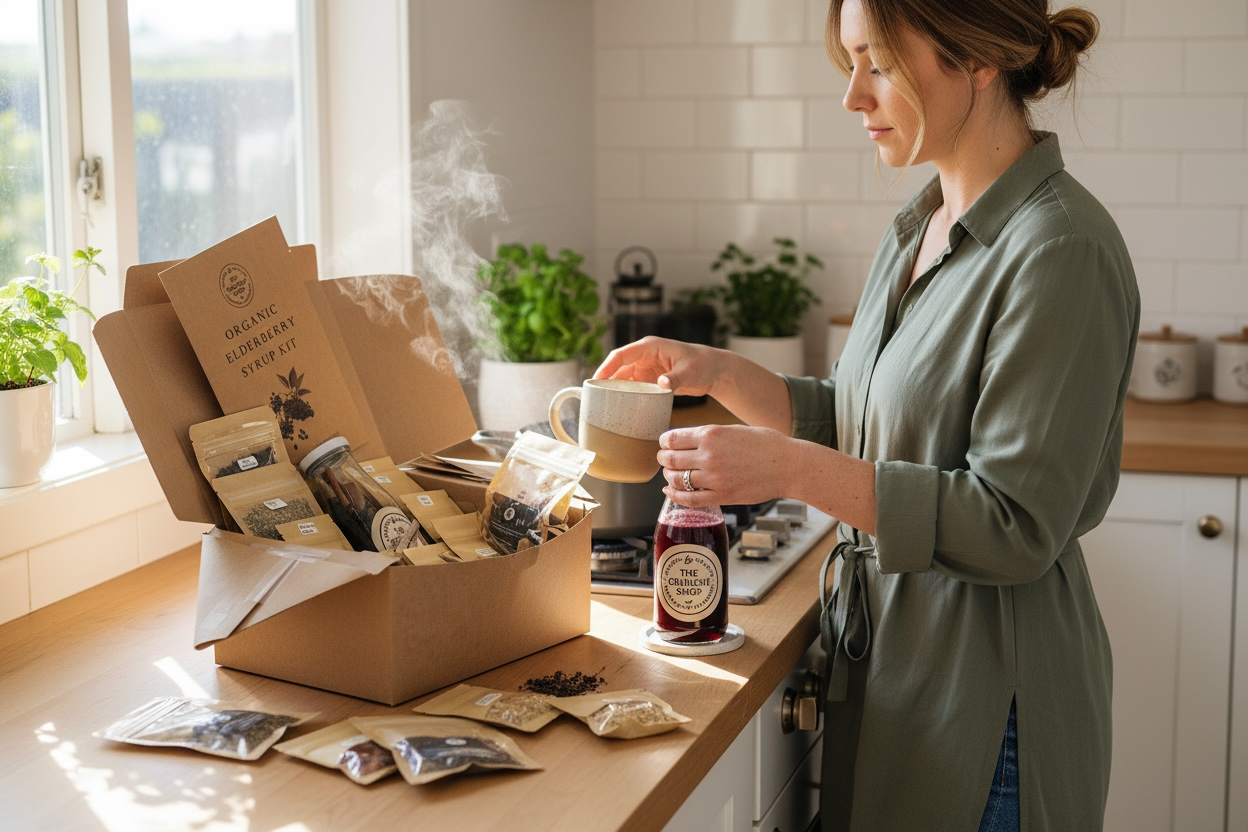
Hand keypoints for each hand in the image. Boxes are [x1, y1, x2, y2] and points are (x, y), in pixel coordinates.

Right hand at [593, 336, 727, 398]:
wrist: (714, 371)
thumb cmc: (703, 365)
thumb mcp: (689, 371)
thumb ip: (675, 378)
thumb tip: (661, 383)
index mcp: (650, 347)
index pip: (622, 355)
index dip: (607, 366)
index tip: (596, 380)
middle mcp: (645, 356)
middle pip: (618, 367)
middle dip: (606, 380)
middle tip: (593, 397)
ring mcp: (647, 368)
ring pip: (624, 378)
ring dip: (614, 389)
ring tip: (602, 404)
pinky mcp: (651, 379)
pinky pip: (634, 387)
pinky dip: (626, 395)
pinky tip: (620, 406)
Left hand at [657, 424, 793, 506]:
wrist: (788, 465)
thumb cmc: (765, 445)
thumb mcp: (733, 429)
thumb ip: (708, 435)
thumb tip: (685, 441)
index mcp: (711, 434)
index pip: (672, 438)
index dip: (664, 442)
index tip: (665, 444)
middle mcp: (709, 455)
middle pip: (669, 459)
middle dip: (663, 459)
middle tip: (664, 459)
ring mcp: (714, 478)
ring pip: (675, 480)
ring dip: (668, 477)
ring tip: (671, 475)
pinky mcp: (721, 496)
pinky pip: (688, 499)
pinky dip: (674, 496)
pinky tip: (671, 492)